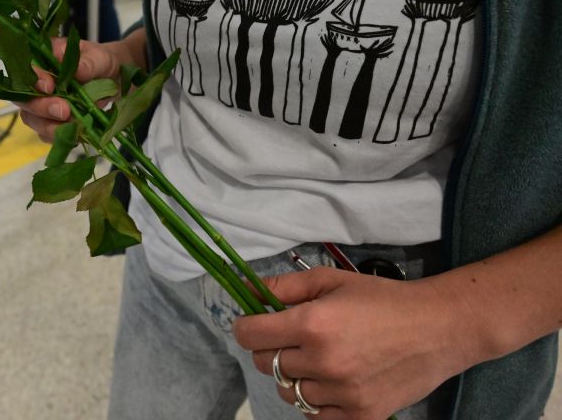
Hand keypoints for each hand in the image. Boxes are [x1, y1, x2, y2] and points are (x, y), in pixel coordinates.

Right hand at [16, 37, 126, 141]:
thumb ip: (88, 63)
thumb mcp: (99, 58)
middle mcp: (36, 84)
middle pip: (25, 100)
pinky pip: (47, 134)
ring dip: (50, 126)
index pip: (27, 71)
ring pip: (33, 119)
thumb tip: (78, 70)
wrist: (111, 81)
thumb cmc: (100, 63)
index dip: (34, 81)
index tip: (49, 87)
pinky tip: (76, 134)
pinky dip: (60, 137)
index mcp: (43, 61)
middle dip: (42, 107)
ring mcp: (41, 105)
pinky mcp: (50, 123)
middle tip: (64, 111)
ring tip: (73, 125)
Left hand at [233, 267, 471, 419]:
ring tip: (319, 359)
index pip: (249, 336)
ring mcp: (342, 394)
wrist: (440, 328)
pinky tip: (333, 381)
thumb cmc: (383, 298)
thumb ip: (285, 287)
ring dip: (295, 376)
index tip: (255, 324)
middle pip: (265, 364)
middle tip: (294, 338)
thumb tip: (245, 290)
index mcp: (312, 325)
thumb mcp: (331, 280)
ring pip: (288, 392)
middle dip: (271, 349)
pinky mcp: (361, 416)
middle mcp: (322, 362)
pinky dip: (317, 401)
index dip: (246, 327)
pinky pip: (315, 416)